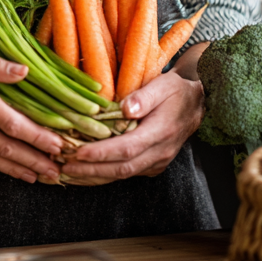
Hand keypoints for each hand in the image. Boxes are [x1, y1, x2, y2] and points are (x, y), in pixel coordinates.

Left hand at [62, 69, 204, 181]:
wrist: (197, 105)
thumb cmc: (176, 91)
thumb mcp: (164, 84)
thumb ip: (144, 96)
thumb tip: (125, 108)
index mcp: (161, 132)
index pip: (127, 149)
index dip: (101, 153)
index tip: (78, 152)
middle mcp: (159, 153)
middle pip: (121, 168)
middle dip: (91, 170)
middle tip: (63, 165)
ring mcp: (156, 162)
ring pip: (122, 175)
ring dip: (93, 176)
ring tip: (66, 172)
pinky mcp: (151, 166)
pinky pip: (125, 173)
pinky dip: (103, 174)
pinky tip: (84, 171)